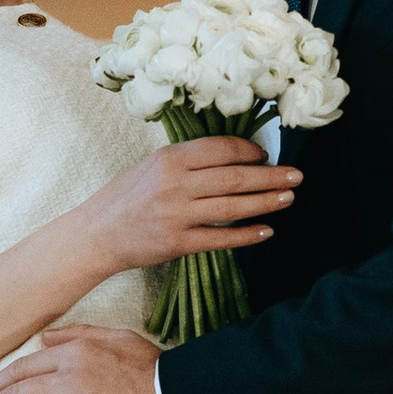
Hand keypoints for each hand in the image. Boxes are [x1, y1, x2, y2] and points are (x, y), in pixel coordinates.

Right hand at [83, 136, 296, 280]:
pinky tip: (265, 231)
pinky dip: (246, 235)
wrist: (96, 234)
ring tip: (288, 198)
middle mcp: (175, 184)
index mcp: (169, 158)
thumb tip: (234, 156)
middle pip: (234, 178)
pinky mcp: (177, 244)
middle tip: (296, 176)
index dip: (250, 151)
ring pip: (232, 207)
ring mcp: (177, 215)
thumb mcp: (151, 164)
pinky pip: (220, 238)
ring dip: (266, 203)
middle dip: (270, 176)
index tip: (267, 155)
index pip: (220, 149)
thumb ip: (187, 160)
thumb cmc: (125, 196)